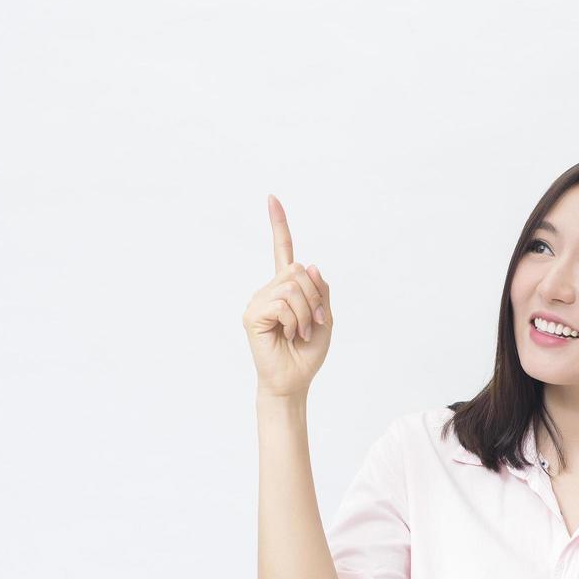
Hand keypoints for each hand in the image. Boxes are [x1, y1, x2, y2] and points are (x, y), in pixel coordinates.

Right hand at [243, 194, 333, 397]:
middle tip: (313, 324)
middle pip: (299, 270)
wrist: (295, 380)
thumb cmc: (308, 352)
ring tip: (301, 332)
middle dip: (315, 298)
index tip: (272, 198)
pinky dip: (296, 320)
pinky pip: (283, 303)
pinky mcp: (252, 314)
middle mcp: (269, 289)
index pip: (283, 250)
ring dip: (307, 313)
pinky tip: (289, 335)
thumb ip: (320, 290)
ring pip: (293, 286)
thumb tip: (309, 265)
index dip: (279, 224)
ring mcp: (258, 300)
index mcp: (286, 287)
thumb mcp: (326, 317)